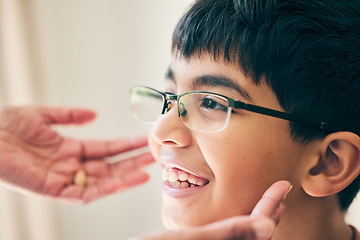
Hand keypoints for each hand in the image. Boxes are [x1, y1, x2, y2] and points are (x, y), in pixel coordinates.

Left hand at [0, 105, 154, 202]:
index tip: (144, 139)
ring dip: (125, 177)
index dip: (125, 144)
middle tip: (155, 155)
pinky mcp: (53, 191)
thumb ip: (69, 116)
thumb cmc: (5, 126)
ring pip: (101, 182)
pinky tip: (120, 183)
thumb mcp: (42, 115)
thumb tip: (94, 114)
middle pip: (109, 166)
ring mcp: (63, 178)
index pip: (105, 148)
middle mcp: (71, 165)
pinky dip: (102, 191)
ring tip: (147, 171)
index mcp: (69, 148)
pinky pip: (82, 194)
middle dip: (132, 161)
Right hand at [131, 180, 290, 239]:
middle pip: (256, 231)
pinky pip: (231, 234)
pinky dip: (241, 221)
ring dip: (258, 216)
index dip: (272, 203)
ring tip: (266, 202)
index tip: (284, 184)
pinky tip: (238, 213)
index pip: (260, 225)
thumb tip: (267, 226)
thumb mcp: (192, 235)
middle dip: (269, 210)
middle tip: (280, 193)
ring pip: (245, 233)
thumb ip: (229, 231)